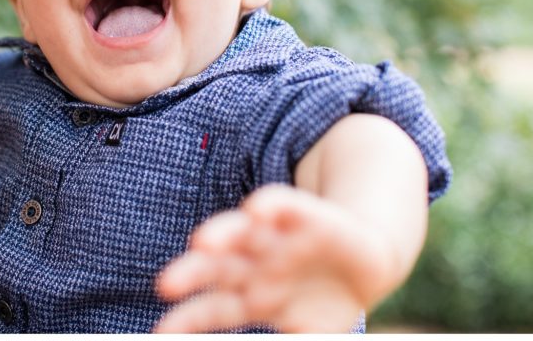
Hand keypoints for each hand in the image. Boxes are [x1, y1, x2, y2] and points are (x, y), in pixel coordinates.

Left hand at [154, 184, 391, 332]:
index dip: (186, 322)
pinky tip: (257, 210)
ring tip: (202, 243)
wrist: (371, 264)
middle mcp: (257, 264)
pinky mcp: (307, 216)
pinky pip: (284, 206)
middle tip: (165, 284)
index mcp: (251, 297)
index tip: (162, 333)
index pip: (211, 310)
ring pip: (243, 232)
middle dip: (192, 274)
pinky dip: (271, 206)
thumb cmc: (326, 304)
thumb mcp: (310, 336)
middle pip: (217, 267)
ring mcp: (279, 238)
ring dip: (224, 235)